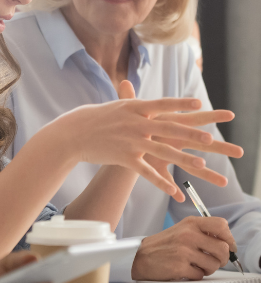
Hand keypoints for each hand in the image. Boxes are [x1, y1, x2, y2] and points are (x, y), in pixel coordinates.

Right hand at [57, 85, 231, 198]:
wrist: (72, 134)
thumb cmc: (91, 118)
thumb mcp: (113, 106)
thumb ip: (130, 101)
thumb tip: (136, 91)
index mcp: (134, 107)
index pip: (162, 104)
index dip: (181, 104)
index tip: (199, 104)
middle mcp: (135, 123)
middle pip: (168, 128)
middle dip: (190, 134)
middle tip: (209, 138)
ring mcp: (131, 141)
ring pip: (162, 151)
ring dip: (183, 159)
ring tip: (202, 164)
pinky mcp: (125, 158)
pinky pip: (146, 172)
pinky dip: (161, 182)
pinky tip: (174, 191)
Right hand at [131, 216, 237, 279]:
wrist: (140, 255)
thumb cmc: (164, 245)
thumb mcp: (182, 230)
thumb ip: (203, 232)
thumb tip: (227, 244)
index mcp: (190, 223)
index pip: (221, 225)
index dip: (229, 238)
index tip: (227, 246)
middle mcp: (188, 234)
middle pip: (223, 249)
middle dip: (222, 259)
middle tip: (214, 260)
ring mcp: (184, 250)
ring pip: (214, 264)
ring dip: (208, 268)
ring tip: (196, 265)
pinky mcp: (180, 266)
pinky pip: (201, 275)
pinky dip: (195, 275)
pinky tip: (185, 269)